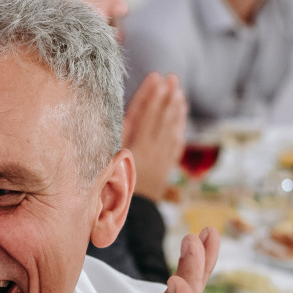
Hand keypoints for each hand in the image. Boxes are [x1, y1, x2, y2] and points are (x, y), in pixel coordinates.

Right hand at [123, 72, 187, 201]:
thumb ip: (122, 137)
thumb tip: (131, 113)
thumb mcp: (111, 160)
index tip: (157, 78)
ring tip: (180, 94)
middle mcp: (152, 149)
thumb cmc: (113, 187)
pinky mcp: (165, 167)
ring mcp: (161, 158)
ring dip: (176, 111)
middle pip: (161, 118)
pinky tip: (181, 120)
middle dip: (167, 97)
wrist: (131, 214)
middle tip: (173, 79)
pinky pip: (176, 145)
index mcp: (137, 145)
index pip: (146, 114)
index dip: (152, 95)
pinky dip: (179, 130)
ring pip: (171, 129)